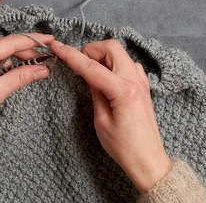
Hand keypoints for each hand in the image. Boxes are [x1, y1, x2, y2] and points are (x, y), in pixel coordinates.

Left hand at [0, 33, 54, 156]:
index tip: (51, 40)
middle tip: (47, 54)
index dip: (33, 40)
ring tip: (35, 62)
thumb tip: (44, 69)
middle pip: (4, 43)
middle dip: (26, 49)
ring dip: (15, 55)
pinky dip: (3, 60)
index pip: (11, 42)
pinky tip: (15, 67)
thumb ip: (22, 76)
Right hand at [51, 39, 171, 193]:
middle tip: (80, 63)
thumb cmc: (124, 147)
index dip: (71, 55)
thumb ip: (95, 92)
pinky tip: (107, 79)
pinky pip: (128, 64)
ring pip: (120, 53)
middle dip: (92, 49)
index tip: (57, 46)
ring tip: (92, 73)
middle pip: (112, 47)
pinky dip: (114, 64)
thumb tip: (88, 74)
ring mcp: (142, 81)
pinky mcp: (143, 86)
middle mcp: (135, 81)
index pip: (91, 67)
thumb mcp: (101, 121)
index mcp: (123, 91)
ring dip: (103, 56)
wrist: (148, 160)